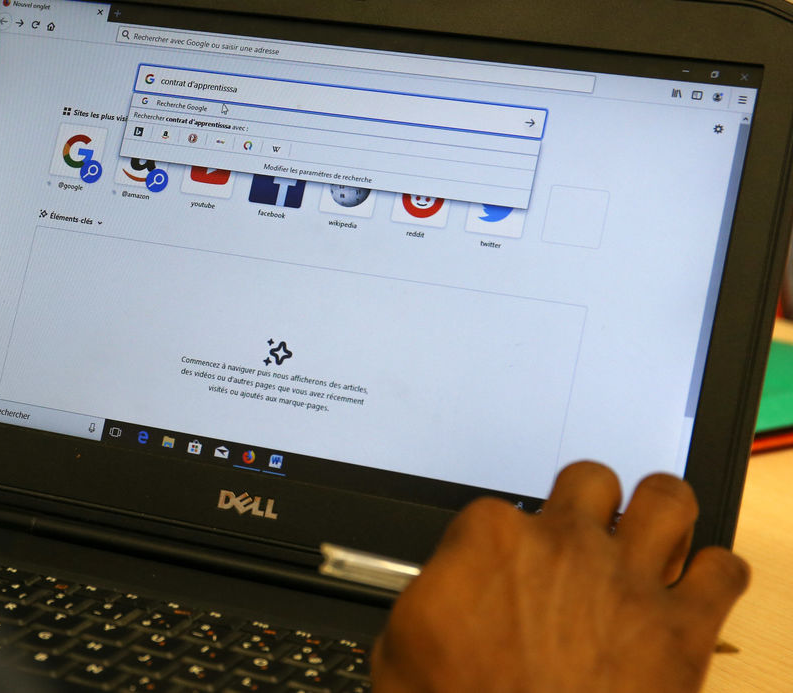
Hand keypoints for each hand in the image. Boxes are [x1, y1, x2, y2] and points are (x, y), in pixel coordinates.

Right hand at [373, 461, 748, 692]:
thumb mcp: (400, 647)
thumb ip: (427, 594)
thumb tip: (442, 586)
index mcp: (489, 538)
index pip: (500, 506)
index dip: (505, 541)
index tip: (507, 570)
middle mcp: (564, 544)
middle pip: (591, 478)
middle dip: (591, 502)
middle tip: (586, 535)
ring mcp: (628, 581)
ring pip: (668, 497)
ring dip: (662, 513)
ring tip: (652, 535)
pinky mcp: (683, 630)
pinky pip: (725, 572)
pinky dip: (716, 575)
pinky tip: (696, 590)